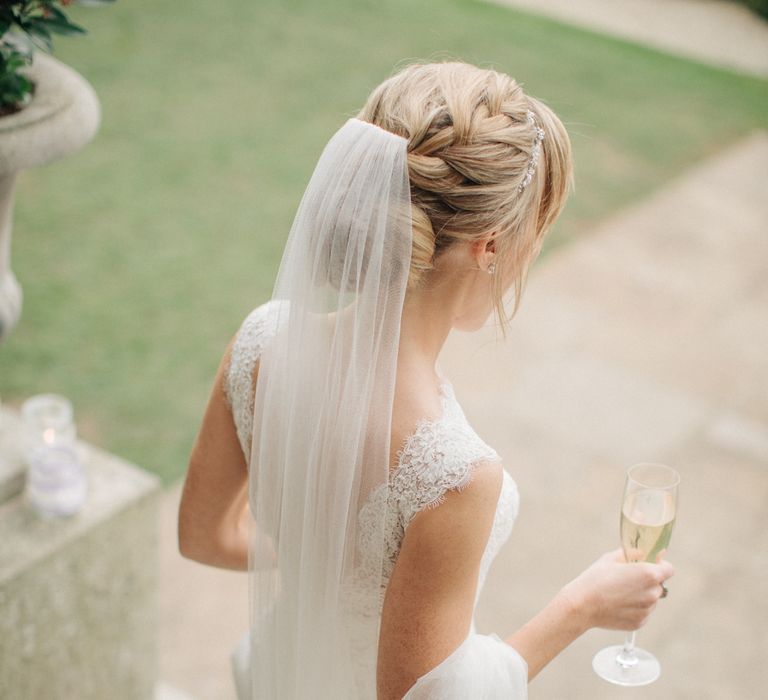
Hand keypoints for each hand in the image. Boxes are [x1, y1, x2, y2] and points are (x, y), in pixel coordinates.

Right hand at [559, 549, 674, 632]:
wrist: (582, 605)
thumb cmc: (595, 578)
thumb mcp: (611, 558)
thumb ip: (632, 554)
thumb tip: (644, 553)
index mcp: (648, 574)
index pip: (669, 569)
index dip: (660, 565)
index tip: (650, 564)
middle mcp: (652, 594)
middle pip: (659, 585)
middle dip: (648, 581)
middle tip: (628, 578)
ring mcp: (647, 610)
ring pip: (651, 599)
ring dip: (642, 595)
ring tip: (619, 592)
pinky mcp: (640, 623)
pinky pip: (643, 612)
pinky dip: (635, 608)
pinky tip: (617, 603)